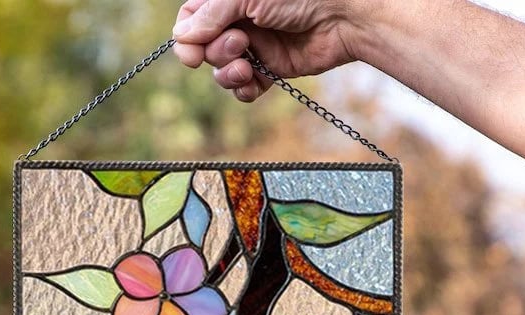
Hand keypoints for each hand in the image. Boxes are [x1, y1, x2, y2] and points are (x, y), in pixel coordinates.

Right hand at [172, 0, 366, 101]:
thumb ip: (211, 14)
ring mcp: (254, 46)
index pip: (191, 18)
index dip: (186, 38)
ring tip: (248, 66)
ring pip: (221, 71)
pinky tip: (254, 84)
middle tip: (239, 43)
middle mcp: (238, 20)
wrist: (342, 16)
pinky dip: (244, 91)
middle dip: (216, 52)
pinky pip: (244, 89)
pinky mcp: (269, 69)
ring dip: (228, 74)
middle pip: (204, 48)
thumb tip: (182, 37)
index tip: (191, 54)